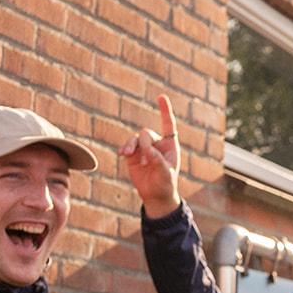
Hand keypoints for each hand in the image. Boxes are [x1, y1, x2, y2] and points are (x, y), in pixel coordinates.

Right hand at [120, 94, 180, 217]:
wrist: (155, 195)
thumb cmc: (165, 184)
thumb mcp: (166, 174)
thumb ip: (159, 162)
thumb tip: (148, 151)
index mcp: (170, 145)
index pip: (168, 124)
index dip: (165, 110)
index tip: (161, 97)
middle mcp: (157, 144)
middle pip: (147, 133)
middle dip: (145, 144)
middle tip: (147, 161)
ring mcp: (144, 148)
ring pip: (135, 138)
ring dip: (131, 146)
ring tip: (127, 155)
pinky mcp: (133, 155)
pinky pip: (127, 146)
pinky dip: (124, 148)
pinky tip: (122, 154)